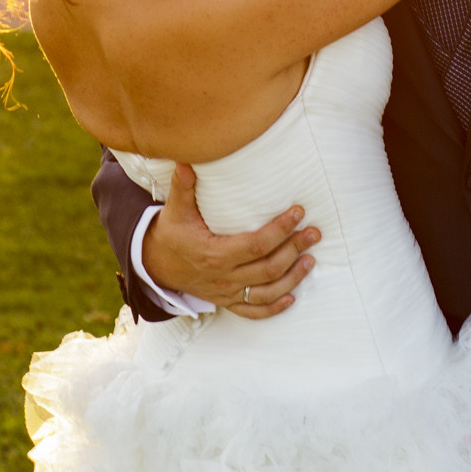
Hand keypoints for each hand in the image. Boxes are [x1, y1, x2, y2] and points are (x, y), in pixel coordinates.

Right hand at [143, 163, 319, 318]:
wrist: (156, 265)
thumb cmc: (172, 234)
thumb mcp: (175, 210)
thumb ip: (183, 186)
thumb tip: (187, 159)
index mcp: (214, 254)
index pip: (256, 244)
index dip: (280, 230)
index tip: (298, 212)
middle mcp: (223, 277)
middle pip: (268, 268)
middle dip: (295, 250)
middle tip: (314, 232)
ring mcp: (226, 293)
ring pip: (266, 292)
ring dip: (292, 278)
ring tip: (311, 259)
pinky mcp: (227, 302)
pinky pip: (253, 311)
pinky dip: (274, 307)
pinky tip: (292, 297)